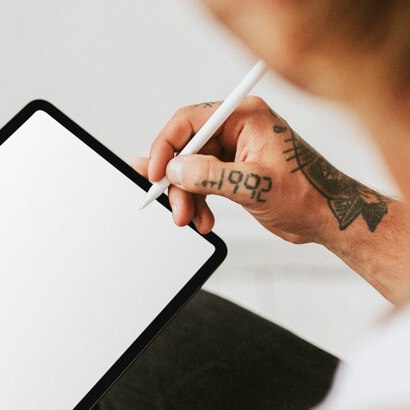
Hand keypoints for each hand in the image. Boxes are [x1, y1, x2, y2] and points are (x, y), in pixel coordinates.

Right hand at [138, 96, 389, 244]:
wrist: (326, 216)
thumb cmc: (307, 193)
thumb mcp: (254, 185)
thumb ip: (211, 175)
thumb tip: (175, 169)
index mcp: (245, 117)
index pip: (189, 121)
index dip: (166, 147)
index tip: (155, 174)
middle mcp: (237, 130)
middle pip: (186, 151)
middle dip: (178, 183)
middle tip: (178, 210)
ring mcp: (235, 152)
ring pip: (191, 171)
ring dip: (187, 198)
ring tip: (194, 220)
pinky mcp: (234, 173)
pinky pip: (202, 184)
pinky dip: (198, 203)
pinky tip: (204, 219)